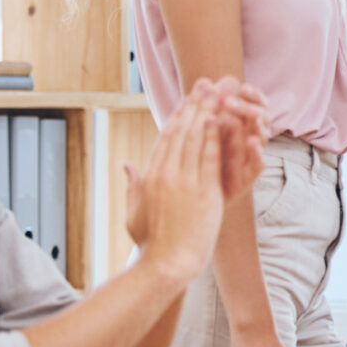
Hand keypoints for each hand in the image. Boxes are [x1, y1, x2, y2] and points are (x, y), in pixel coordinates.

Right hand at [122, 82, 226, 278]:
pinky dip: (213, 137)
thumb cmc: (152, 243)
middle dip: (194, 104)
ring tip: (216, 91)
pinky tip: (218, 118)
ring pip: (195, 139)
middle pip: (181, 131)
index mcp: (150, 176)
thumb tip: (127, 165)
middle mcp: (165, 174)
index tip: (187, 100)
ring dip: (207, 112)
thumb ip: (132, 185)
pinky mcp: (203, 191)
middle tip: (205, 84)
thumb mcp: (135, 212)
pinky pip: (208, 158)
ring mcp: (184, 181)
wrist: (167, 263)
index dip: (177, 116)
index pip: (165, 138)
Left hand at [198, 77, 268, 200]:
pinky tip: (253, 142)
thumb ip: (207, 108)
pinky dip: (258, 152)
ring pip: (261, 137)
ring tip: (251, 115)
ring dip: (256, 124)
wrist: (196, 196)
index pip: (257, 103)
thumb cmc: (203, 157)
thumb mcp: (204, 130)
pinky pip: (259, 164)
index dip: (253, 95)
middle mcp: (252, 138)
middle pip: (260, 117)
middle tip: (234, 101)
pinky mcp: (249, 177)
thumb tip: (204, 80)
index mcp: (244, 123)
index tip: (243, 87)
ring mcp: (251, 157)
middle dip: (248, 107)